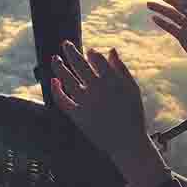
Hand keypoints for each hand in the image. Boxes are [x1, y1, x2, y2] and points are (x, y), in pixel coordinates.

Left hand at [50, 41, 155, 168]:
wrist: (127, 143)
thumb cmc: (133, 114)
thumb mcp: (132, 89)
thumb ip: (121, 68)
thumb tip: (111, 50)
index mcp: (112, 81)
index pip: (97, 59)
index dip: (92, 53)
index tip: (89, 51)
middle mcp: (97, 89)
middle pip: (79, 65)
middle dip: (71, 51)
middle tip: (65, 44)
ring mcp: (85, 102)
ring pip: (67, 79)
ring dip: (59, 66)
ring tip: (54, 58)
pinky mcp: (77, 115)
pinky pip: (63, 100)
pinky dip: (56, 90)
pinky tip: (54, 81)